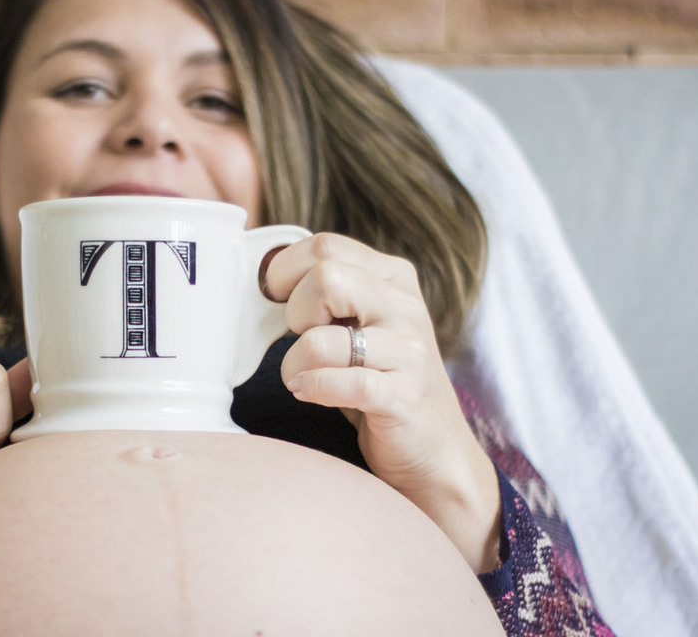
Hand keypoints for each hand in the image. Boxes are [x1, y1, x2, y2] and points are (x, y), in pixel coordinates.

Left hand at [264, 233, 500, 572]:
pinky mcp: (403, 397)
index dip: (284, 271)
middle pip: (325, 277)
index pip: (325, 246)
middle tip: (299, 339)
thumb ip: (326, 294)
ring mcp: (409, 352)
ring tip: (300, 376)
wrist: (435, 451)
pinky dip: (313, 389)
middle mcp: (405, 307)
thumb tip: (263, 279)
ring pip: (321, 338)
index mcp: (392, 278)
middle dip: (295, 312)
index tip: (274, 299)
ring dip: (295, 363)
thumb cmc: (380, 382)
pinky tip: (311, 393)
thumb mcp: (359, 323)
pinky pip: (341, 383)